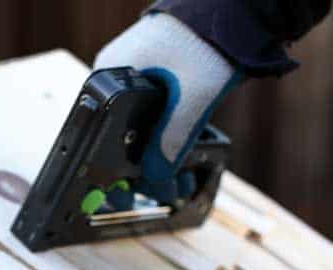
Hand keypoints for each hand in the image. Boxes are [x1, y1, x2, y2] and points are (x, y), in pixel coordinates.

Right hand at [94, 12, 241, 203]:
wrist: (234, 10)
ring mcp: (134, 71)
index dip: (111, 164)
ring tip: (172, 171)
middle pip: (116, 130)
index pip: (98, 130)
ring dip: (153, 146)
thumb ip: (173, 139)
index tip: (124, 189)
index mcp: (109, 75)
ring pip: (136, 122)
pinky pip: (149, 110)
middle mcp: (115, 72)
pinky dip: (162, 129)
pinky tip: (176, 143)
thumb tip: (155, 175)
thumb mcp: (193, 98)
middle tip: (157, 185)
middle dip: (138, 161)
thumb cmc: (208, 41)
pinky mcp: (153, 72)